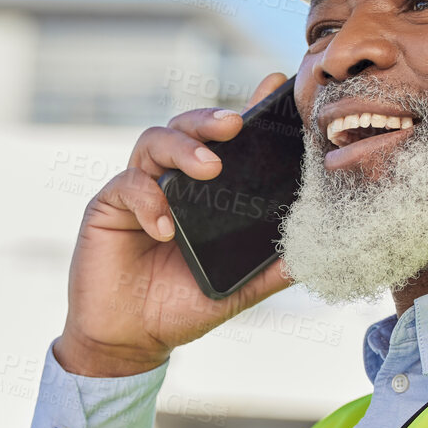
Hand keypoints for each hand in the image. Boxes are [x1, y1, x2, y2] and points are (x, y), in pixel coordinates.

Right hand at [57, 71, 296, 376]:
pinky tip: (164, 227)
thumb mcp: (238, 288)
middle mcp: (172, 180)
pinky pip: (126, 186)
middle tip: (235, 124)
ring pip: (154, 142)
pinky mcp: (107, 207)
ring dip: (182, 147)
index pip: (226, 141)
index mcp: (205, 192)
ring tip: (208, 167)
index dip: (247, 108)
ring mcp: (138, 189)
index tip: (273, 86)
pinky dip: (147, 200)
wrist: (130, 341)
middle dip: (210, 118)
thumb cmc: (181, 306)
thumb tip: (319, 251)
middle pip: (186, 126)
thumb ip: (273, 267)